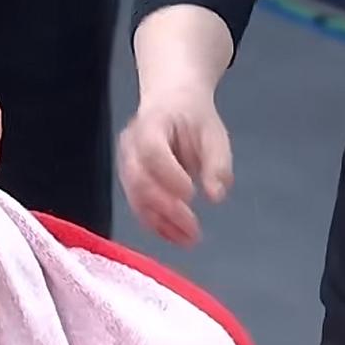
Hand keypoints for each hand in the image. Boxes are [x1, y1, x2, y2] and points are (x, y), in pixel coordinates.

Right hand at [120, 5, 235, 246]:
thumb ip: (217, 163)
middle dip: (166, 209)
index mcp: (151, 124)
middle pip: (139, 181)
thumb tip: (216, 196)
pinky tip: (178, 238)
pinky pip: (139, 208)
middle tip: (194, 229)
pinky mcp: (130, 184)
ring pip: (136, 199)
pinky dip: (158, 226)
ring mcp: (126, 165)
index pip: (151, 151)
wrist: (171, 104)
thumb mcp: (213, 134)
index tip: (192, 193)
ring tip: (189, 240)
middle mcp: (131, 145)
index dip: (169, 175)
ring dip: (162, 224)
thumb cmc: (193, 118)